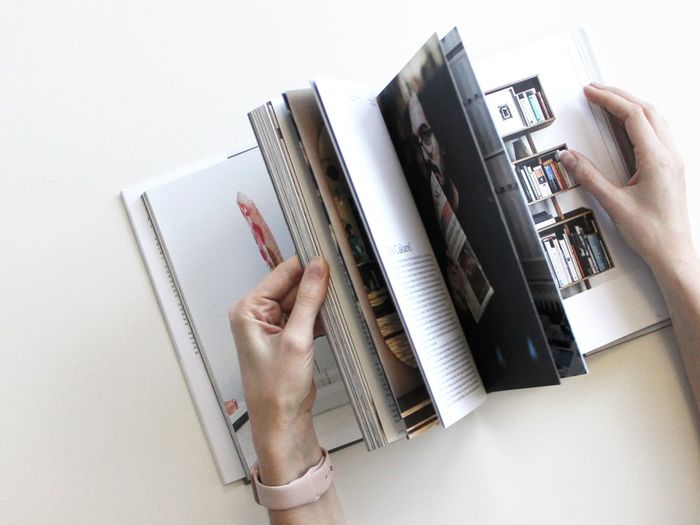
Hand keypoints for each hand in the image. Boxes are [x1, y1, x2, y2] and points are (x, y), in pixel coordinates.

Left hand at [229, 256, 328, 484]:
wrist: (281, 422)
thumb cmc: (276, 390)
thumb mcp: (296, 339)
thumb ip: (308, 300)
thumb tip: (317, 268)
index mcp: (248, 310)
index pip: (280, 275)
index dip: (305, 265)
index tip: (329, 257)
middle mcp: (256, 315)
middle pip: (291, 287)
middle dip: (315, 284)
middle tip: (341, 279)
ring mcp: (271, 327)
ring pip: (301, 302)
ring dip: (319, 302)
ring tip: (340, 300)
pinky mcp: (286, 338)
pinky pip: (305, 317)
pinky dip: (319, 316)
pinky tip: (334, 317)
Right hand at [560, 83, 692, 273]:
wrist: (673, 252)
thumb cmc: (651, 232)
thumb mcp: (614, 204)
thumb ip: (590, 177)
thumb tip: (569, 157)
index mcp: (657, 159)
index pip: (633, 116)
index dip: (610, 100)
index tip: (590, 93)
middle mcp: (669, 154)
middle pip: (646, 110)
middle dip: (619, 96)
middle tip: (595, 90)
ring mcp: (673, 160)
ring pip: (655, 119)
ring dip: (632, 105)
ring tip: (609, 101)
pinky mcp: (671, 167)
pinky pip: (658, 132)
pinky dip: (640, 120)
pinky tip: (627, 125)